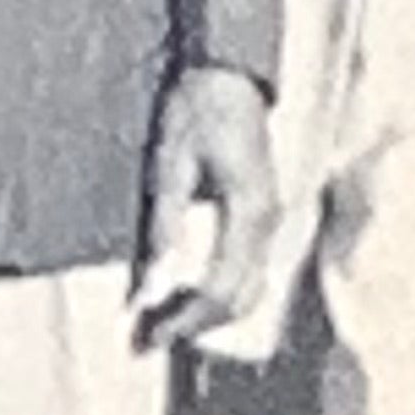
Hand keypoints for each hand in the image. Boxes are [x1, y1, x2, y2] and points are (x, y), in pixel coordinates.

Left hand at [131, 67, 279, 351]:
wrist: (230, 72)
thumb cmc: (195, 107)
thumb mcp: (170, 161)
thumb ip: (164, 226)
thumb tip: (148, 289)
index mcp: (247, 210)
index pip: (221, 290)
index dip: (183, 321)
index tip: (145, 336)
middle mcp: (268, 222)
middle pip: (239, 300)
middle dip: (193, 327)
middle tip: (143, 341)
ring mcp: (270, 220)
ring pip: (248, 291)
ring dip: (205, 315)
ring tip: (157, 323)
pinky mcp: (262, 217)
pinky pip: (247, 272)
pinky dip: (217, 294)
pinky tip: (181, 295)